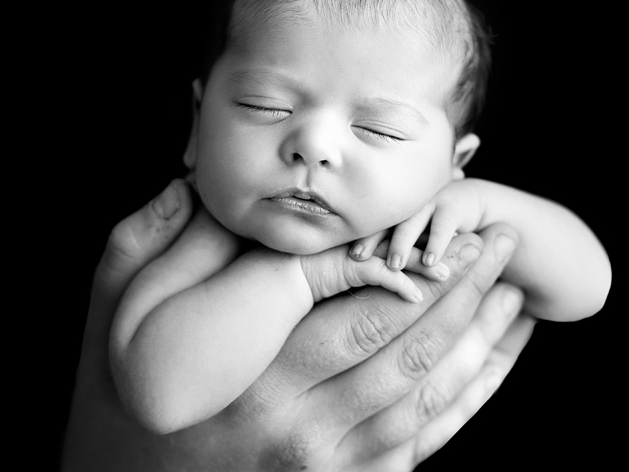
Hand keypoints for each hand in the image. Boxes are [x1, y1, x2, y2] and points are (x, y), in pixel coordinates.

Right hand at [62, 179, 534, 470]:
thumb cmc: (119, 408)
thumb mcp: (113, 319)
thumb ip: (151, 245)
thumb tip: (199, 185)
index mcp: (251, 368)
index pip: (350, 298)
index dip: (410, 254)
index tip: (445, 216)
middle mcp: (298, 420)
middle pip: (404, 341)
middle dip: (464, 286)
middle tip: (503, 239)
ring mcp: (326, 465)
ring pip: (425, 393)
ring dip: (479, 340)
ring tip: (514, 291)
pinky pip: (422, 446)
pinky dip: (467, 403)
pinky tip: (496, 365)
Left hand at [351, 178, 485, 270]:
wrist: (480, 204)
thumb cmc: (441, 228)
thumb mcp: (419, 237)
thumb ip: (399, 249)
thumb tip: (367, 272)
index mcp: (398, 211)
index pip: (373, 223)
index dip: (359, 237)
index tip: (345, 254)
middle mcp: (411, 205)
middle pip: (386, 221)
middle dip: (370, 238)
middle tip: (356, 257)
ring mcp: (431, 203)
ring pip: (411, 222)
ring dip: (401, 243)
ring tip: (393, 265)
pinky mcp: (454, 206)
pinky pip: (443, 225)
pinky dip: (436, 243)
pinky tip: (430, 261)